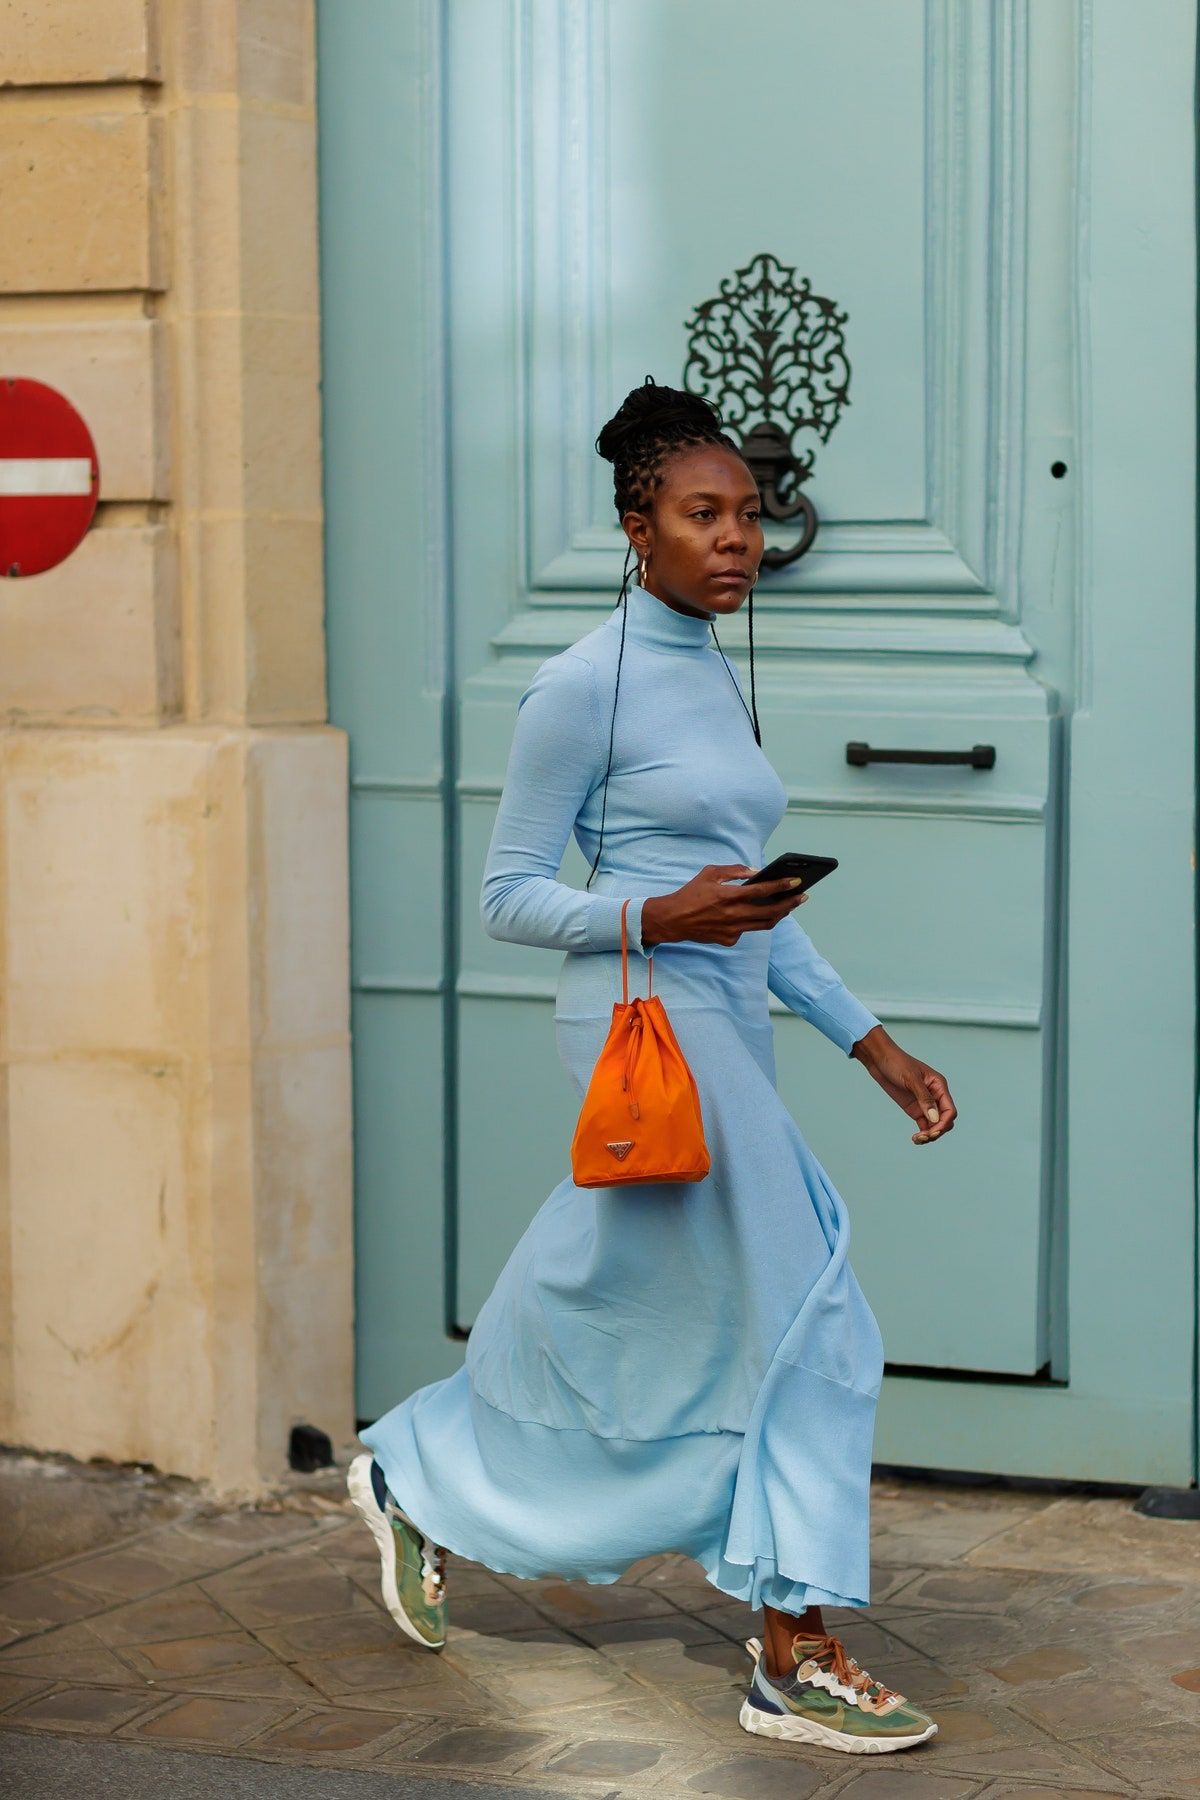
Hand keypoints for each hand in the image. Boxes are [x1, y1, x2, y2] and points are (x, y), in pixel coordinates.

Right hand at [641, 863, 807, 949]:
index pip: (762, 890)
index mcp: (728, 896)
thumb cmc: (691, 894)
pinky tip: (759, 913)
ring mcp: (732, 930)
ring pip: (764, 924)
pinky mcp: (729, 939)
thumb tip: (755, 871)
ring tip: (789, 906)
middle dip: (790, 903)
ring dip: (779, 915)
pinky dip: (755, 921)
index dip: (782, 886)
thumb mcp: (709, 873)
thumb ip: (734, 870)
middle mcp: (733, 915)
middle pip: (771, 911)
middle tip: (802, 896)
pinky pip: (748, 929)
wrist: (673, 920)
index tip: (796, 881)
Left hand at [851, 1025, 956, 1144]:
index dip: (944, 1123)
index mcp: (939, 1086)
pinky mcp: (915, 1109)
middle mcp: (935, 1096)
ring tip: (917, 1139)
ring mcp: (925, 1104)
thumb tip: (935, 1119)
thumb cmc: (896, 1063)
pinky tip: (915, 1139)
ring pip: (935, 1125)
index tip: (932, 1131)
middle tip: (923, 1137)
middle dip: (937, 1131)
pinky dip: (923, 1134)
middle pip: (945, 1120)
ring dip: (930, 1135)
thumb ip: (924, 1098)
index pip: (949, 1110)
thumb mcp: (910, 1079)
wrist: (879, 1059)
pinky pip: (924, 1126)